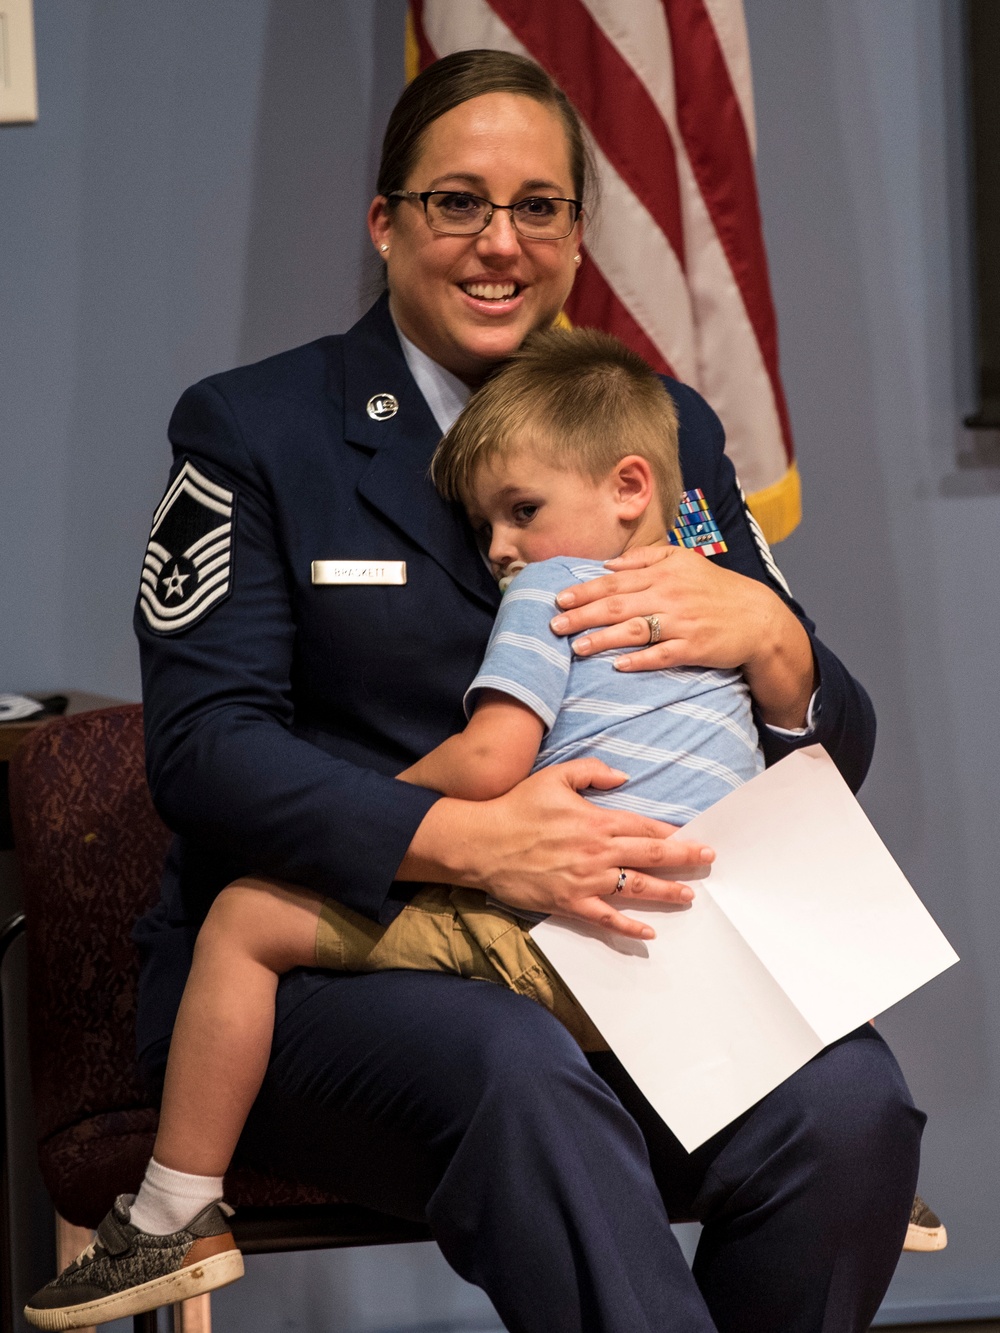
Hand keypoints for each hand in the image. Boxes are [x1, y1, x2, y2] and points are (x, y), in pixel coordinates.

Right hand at [402, 758, 713, 940]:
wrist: (482, 842)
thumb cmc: (516, 807)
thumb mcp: (553, 776)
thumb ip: (591, 771)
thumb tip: (623, 776)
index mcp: (596, 820)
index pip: (644, 826)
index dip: (671, 832)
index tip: (692, 836)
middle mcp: (598, 851)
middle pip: (651, 855)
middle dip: (684, 857)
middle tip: (708, 859)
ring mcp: (586, 880)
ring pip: (637, 888)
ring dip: (667, 892)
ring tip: (689, 895)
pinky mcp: (570, 903)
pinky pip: (607, 918)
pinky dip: (629, 928)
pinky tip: (649, 932)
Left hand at [549, 544, 815, 727]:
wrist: (757, 616)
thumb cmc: (714, 588)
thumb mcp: (683, 561)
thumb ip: (645, 558)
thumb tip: (608, 564)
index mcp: (663, 574)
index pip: (615, 582)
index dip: (585, 590)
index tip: (558, 598)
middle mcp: (669, 596)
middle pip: (618, 605)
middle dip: (583, 615)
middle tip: (554, 625)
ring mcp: (682, 623)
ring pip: (635, 630)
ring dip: (603, 639)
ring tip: (577, 647)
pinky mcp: (694, 648)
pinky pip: (662, 655)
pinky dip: (640, 660)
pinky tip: (618, 666)